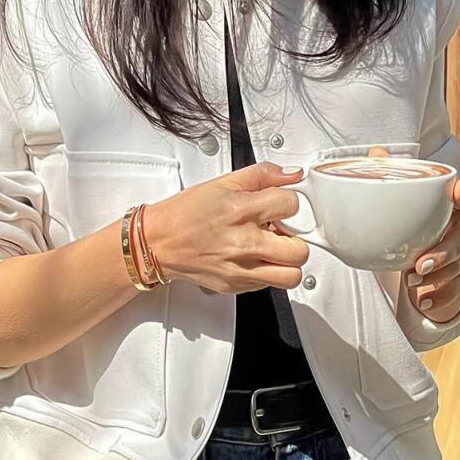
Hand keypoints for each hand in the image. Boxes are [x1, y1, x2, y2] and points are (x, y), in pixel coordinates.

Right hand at [145, 166, 306, 295]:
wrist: (161, 242)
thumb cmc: (188, 213)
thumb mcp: (225, 182)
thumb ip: (263, 175)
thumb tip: (292, 174)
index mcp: (241, 210)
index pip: (290, 205)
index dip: (288, 203)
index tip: (279, 205)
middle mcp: (244, 243)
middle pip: (298, 249)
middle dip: (295, 238)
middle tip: (282, 231)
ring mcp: (242, 269)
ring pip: (291, 275)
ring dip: (288, 262)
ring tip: (275, 250)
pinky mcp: (238, 285)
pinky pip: (271, 285)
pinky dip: (270, 272)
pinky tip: (256, 258)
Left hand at [403, 177, 459, 323]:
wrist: (449, 241)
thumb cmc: (429, 215)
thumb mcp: (419, 196)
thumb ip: (399, 175)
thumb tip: (375, 154)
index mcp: (457, 206)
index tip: (458, 191)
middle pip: (459, 242)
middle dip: (441, 255)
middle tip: (419, 264)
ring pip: (456, 269)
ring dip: (434, 279)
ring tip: (410, 282)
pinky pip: (455, 290)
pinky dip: (439, 298)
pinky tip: (422, 301)